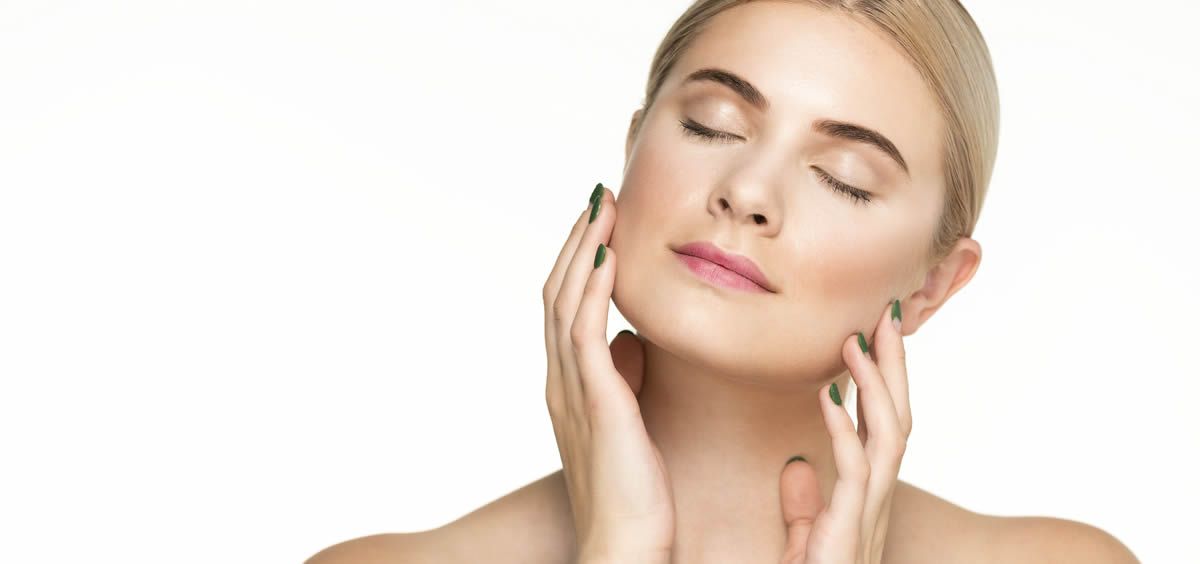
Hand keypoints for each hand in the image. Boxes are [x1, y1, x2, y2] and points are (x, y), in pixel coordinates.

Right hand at [541, 183, 669, 562]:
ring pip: (566, 299)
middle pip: (558, 291)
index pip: (566, 307)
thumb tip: (630, 343)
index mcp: (569, 386)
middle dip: (578, 239)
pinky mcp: (594, 398)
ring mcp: (571, 388)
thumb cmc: (633, 493)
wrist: (622, 545)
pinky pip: (584, 328)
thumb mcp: (627, 424)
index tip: (602, 222)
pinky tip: (608, 252)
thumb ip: (623, 380)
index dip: (580, 260)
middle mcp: (560, 380)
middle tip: (599, 197)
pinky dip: (591, 286)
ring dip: (584, 247)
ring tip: (603, 205)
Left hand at [778, 299, 911, 562]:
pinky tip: (830, 398)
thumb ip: (804, 510)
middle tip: (887, 314)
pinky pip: (857, 475)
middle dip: (894, 368)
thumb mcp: (805, 546)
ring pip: (889, 438)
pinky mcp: (851, 536)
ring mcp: (870, 518)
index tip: (872, 333)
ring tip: (860, 339)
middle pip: (897, 420)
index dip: (881, 381)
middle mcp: (876, 504)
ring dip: (876, 386)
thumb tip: (796, 468)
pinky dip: (846, 432)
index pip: (880, 427)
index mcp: (864, 500)